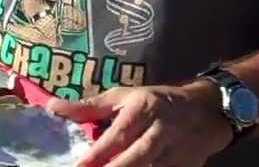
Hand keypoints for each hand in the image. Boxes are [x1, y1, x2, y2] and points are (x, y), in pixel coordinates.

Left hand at [48, 82, 232, 166]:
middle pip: (137, 157)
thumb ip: (89, 108)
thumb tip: (52, 108)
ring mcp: (176, 151)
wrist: (206, 111)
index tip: (79, 166)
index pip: (118, 135)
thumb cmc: (156, 101)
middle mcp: (161, 129)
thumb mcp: (124, 97)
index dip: (98, 154)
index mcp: (144, 108)